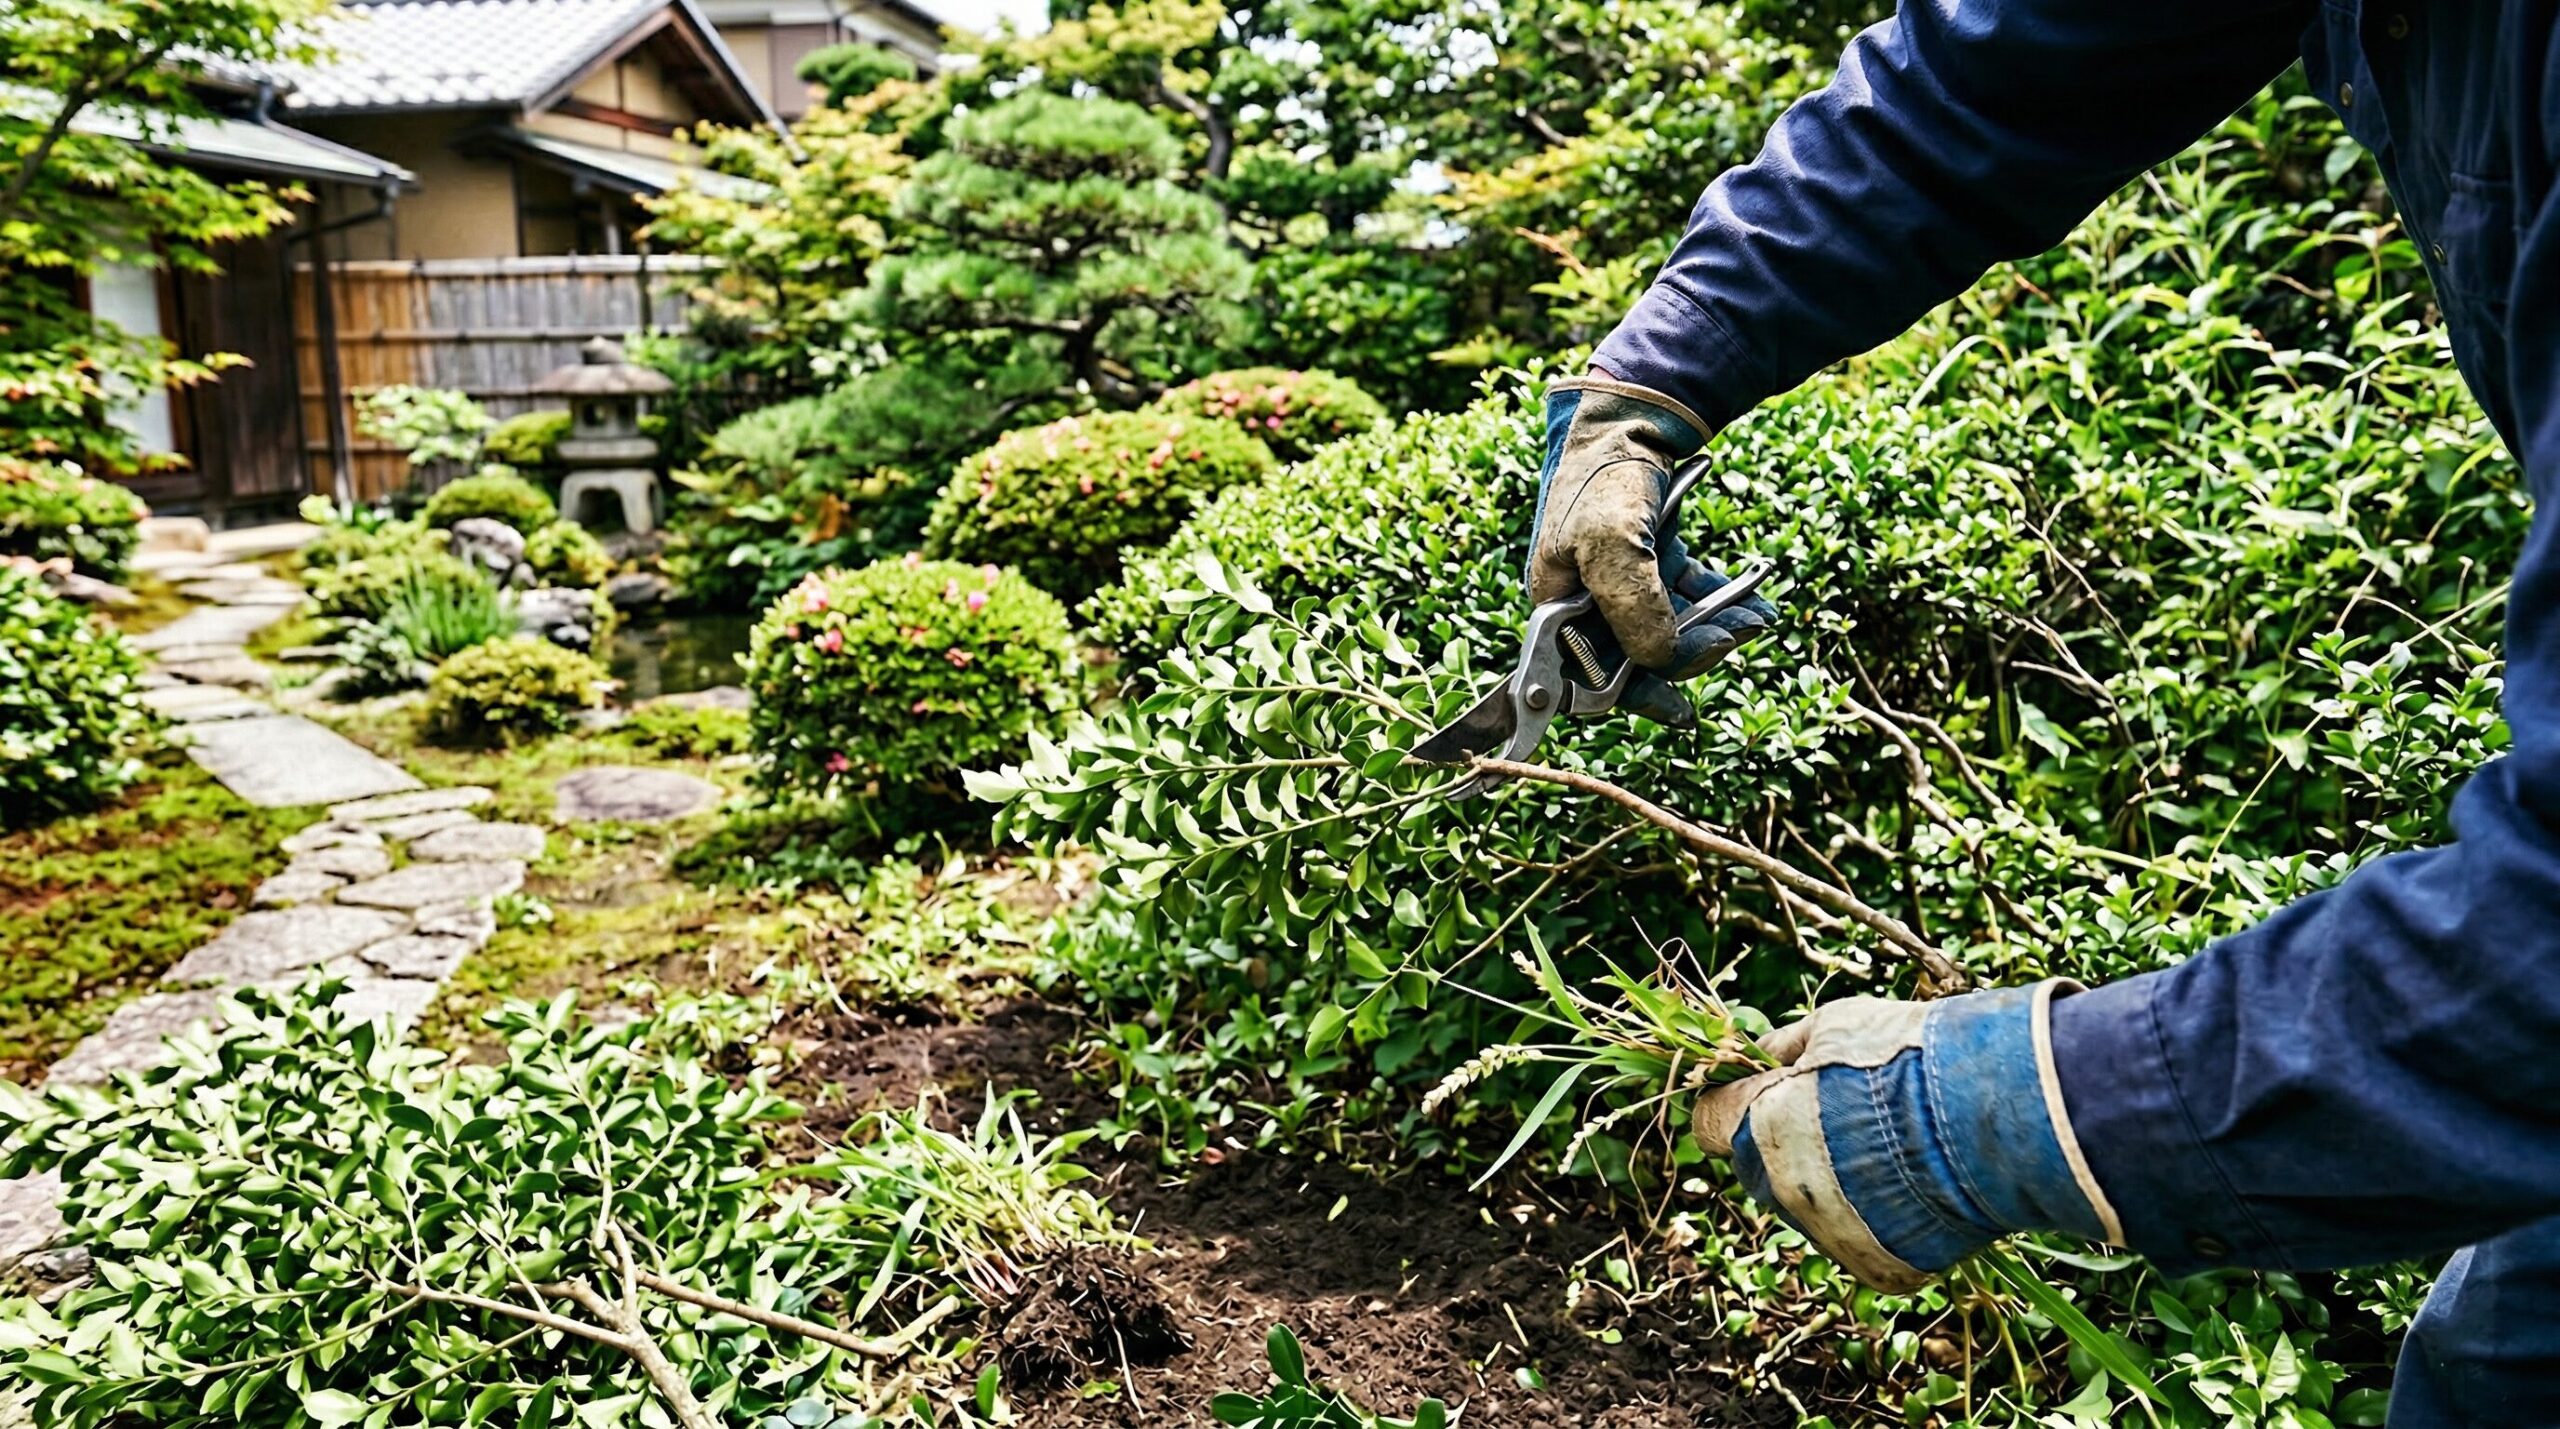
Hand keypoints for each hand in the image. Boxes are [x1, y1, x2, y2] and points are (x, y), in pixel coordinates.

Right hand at [1531, 371, 1775, 727]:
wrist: (1630, 416)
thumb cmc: (1605, 479)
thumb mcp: (1611, 544)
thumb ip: (1633, 608)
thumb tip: (1660, 661)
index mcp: (1556, 606)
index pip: (1589, 674)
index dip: (1635, 695)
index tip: (1681, 711)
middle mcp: (1584, 600)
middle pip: (1638, 654)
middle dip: (1690, 653)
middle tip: (1731, 638)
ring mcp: (1620, 580)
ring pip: (1670, 626)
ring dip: (1713, 629)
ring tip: (1754, 619)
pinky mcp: (1651, 559)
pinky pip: (1686, 596)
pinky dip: (1719, 602)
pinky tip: (1753, 602)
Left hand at [1690, 981, 2123, 1291]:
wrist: (1992, 1115)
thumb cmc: (1907, 1059)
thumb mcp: (1834, 1026)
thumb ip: (1784, 1047)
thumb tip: (1757, 1052)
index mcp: (1759, 1127)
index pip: (1708, 1123)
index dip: (1732, 1102)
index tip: (1762, 1088)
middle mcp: (1783, 1192)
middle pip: (1760, 1170)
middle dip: (1785, 1144)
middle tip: (1846, 1116)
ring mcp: (1831, 1237)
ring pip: (1811, 1209)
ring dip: (1836, 1184)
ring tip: (1898, 1147)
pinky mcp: (1882, 1269)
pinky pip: (1865, 1242)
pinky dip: (1884, 1220)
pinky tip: (1920, 1185)